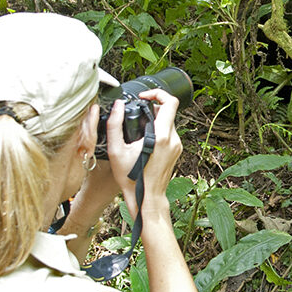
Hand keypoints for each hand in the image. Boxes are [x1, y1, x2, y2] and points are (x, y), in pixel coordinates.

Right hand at [102, 89, 182, 217]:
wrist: (146, 198)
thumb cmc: (131, 178)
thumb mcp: (116, 150)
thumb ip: (114, 124)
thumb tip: (118, 105)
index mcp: (161, 136)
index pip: (170, 102)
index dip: (157, 93)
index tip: (144, 97)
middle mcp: (173, 139)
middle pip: (169, 111)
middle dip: (153, 107)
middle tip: (138, 112)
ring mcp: (177, 146)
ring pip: (169, 122)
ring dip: (156, 119)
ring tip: (139, 128)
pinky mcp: (177, 151)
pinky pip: (169, 133)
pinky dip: (159, 130)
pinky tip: (145, 140)